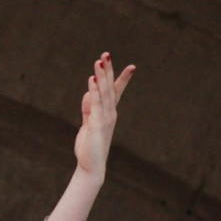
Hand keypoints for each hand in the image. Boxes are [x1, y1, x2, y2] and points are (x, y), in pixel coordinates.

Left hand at [74, 52, 134, 178]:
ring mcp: (105, 117)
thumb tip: (88, 94)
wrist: (91, 166)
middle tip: (106, 54)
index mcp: (109, 113)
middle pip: (109, 87)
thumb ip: (88, 109)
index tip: (132, 66)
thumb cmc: (89, 147)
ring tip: (100, 60)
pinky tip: (92, 79)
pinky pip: (96, 103)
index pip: (116, 92)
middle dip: (109, 70)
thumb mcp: (88, 123)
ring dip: (101, 75)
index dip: (122, 79)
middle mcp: (110, 113)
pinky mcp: (97, 123)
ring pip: (104, 92)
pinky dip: (94, 90)